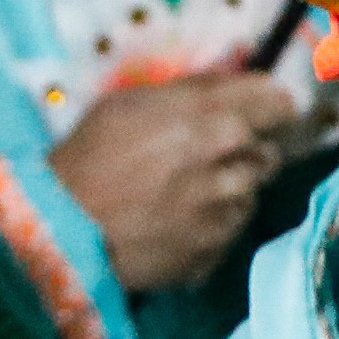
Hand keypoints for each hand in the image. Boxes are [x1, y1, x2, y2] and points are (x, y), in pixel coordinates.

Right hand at [51, 64, 338, 295]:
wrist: (63, 228)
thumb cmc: (90, 156)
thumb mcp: (132, 102)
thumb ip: (192, 91)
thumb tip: (235, 83)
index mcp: (213, 122)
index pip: (276, 104)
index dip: (273, 104)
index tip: (269, 108)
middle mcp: (230, 168)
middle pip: (268, 153)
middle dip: (247, 151)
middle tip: (210, 154)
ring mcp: (224, 217)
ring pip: (250, 195)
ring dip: (229, 191)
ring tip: (184, 192)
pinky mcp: (213, 255)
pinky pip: (228, 234)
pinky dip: (211, 227)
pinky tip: (175, 223)